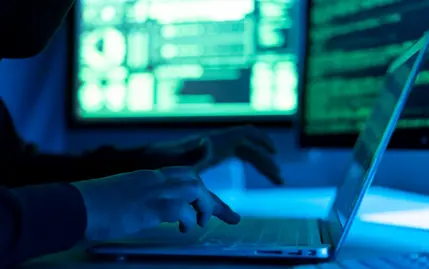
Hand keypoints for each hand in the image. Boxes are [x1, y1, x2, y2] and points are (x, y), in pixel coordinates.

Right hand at [72, 167, 239, 240]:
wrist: (71, 206)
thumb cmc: (91, 207)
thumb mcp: (124, 199)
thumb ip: (145, 200)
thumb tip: (163, 213)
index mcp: (148, 177)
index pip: (185, 177)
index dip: (205, 191)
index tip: (220, 205)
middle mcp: (153, 179)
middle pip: (195, 180)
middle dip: (214, 199)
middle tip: (230, 216)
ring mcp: (151, 190)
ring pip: (195, 188)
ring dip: (204, 206)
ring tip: (199, 223)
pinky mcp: (147, 205)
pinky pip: (180, 209)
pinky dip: (188, 219)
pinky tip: (184, 228)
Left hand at [148, 125, 283, 184]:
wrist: (145, 160)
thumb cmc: (159, 160)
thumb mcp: (175, 159)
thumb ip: (192, 153)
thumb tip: (209, 142)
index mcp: (214, 140)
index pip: (245, 133)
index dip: (263, 141)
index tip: (275, 154)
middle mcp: (217, 141)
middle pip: (250, 146)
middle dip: (266, 161)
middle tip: (279, 180)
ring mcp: (214, 147)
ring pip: (246, 152)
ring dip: (261, 163)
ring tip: (274, 179)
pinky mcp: (210, 154)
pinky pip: (237, 155)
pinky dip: (250, 162)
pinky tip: (254, 170)